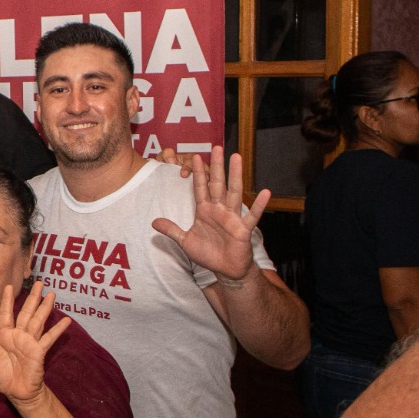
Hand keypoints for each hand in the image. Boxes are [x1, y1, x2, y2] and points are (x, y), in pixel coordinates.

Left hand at [0, 282, 71, 407]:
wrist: (16, 393)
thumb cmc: (2, 378)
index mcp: (5, 336)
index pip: (6, 314)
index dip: (7, 301)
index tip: (8, 286)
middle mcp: (19, 336)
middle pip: (26, 312)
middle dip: (33, 298)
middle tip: (40, 283)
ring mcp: (30, 342)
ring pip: (38, 320)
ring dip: (45, 307)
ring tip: (52, 294)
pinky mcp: (39, 351)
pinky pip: (49, 338)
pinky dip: (58, 329)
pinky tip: (67, 320)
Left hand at [151, 147, 267, 283]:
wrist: (226, 270)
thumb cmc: (208, 254)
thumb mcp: (185, 242)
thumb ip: (172, 230)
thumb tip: (153, 222)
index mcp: (205, 211)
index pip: (200, 188)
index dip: (197, 173)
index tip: (194, 156)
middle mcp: (220, 210)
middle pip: (217, 184)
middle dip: (216, 166)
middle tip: (216, 147)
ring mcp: (233, 218)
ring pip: (234, 193)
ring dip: (235, 175)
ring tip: (237, 158)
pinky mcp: (244, 229)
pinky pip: (252, 216)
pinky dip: (259, 205)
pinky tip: (265, 192)